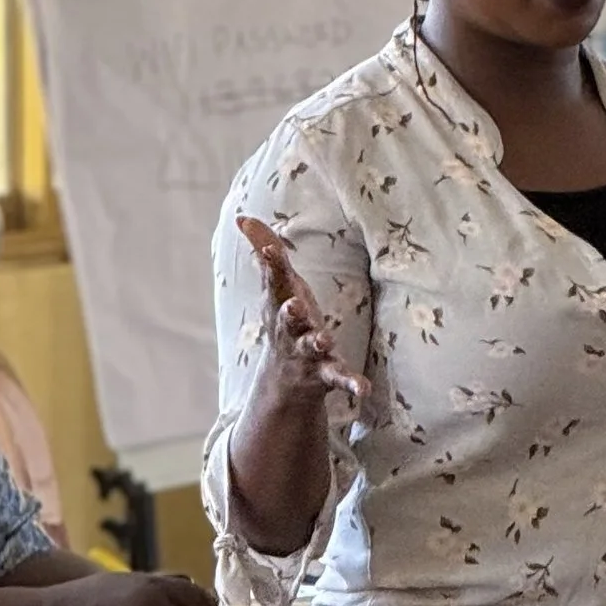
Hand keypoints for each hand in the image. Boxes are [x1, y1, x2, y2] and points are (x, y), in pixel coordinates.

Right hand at [239, 216, 366, 409]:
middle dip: (290, 312)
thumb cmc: (286, 320)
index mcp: (280, 305)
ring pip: (311, 349)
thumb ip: (266, 252)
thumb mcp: (278, 287)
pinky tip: (364, 389)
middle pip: (288, 319)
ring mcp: (308, 354)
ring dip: (317, 344)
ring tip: (325, 341)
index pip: (275, 282)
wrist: (284, 380)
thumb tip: (242, 216)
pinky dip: (351, 384)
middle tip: (294, 304)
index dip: (272, 264)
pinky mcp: (327, 375)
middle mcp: (290, 330)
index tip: (269, 249)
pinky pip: (340, 379)